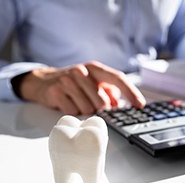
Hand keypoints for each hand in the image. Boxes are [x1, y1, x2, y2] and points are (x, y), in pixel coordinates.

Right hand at [19, 61, 145, 114]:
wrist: (43, 81)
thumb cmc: (74, 84)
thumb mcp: (93, 83)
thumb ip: (108, 92)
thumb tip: (118, 105)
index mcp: (95, 68)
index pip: (118, 78)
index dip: (131, 92)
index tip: (140, 105)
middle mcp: (82, 71)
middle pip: (102, 102)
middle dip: (100, 109)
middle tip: (91, 105)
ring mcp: (67, 80)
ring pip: (87, 109)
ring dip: (84, 111)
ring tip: (76, 101)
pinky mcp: (55, 91)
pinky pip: (72, 112)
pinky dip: (72, 112)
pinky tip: (67, 103)